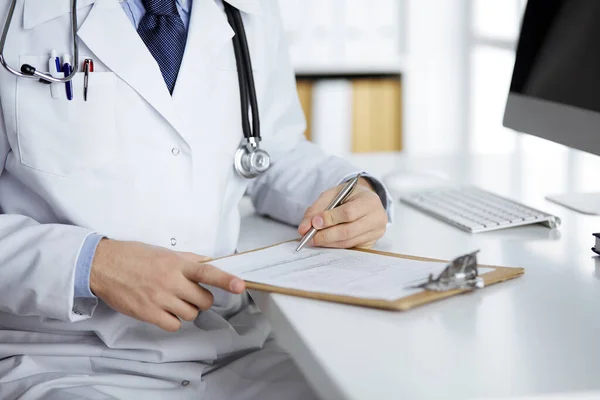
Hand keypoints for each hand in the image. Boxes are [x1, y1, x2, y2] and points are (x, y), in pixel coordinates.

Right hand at [90, 239, 244, 331]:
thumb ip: (189, 259)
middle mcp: (171, 281)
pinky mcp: (148, 313)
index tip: (240, 285)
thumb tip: (211, 262)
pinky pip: (174, 325)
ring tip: (172, 300)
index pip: (208, 271)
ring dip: (186, 310)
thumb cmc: (134, 256)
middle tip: (188, 293)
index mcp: (177, 263)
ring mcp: (159, 298)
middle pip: (203, 300)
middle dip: (200, 299)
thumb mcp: (164, 252)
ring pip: (191, 314)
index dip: (226, 280)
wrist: (103, 265)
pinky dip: (172, 321)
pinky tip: (163, 310)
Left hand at [298, 178, 387, 248]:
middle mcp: (377, 218)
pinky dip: (335, 246)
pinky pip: (350, 247)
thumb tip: (304, 228)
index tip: (314, 223)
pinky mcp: (371, 243)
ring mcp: (376, 232)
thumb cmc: (349, 196)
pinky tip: (326, 242)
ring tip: (314, 240)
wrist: (366, 201)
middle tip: (310, 237)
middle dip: (326, 235)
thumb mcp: (333, 194)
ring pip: (348, 242)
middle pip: (348, 231)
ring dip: (328, 242)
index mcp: (370, 200)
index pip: (348, 213)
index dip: (330, 219)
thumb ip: (317, 209)